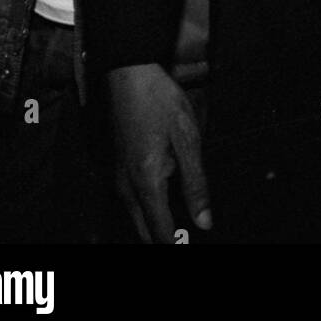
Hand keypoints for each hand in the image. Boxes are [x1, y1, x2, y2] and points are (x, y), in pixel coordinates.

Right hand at [108, 62, 211, 243]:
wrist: (129, 73)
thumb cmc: (159, 101)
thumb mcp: (187, 139)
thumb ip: (196, 184)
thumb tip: (204, 222)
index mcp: (146, 182)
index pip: (160, 233)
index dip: (176, 246)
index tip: (190, 246)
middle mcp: (125, 186)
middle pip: (143, 232)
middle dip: (163, 240)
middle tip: (184, 241)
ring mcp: (117, 176)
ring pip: (135, 216)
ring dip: (155, 225)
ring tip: (179, 226)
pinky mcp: (116, 166)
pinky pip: (131, 200)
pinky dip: (146, 209)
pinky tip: (164, 199)